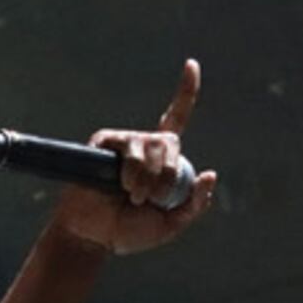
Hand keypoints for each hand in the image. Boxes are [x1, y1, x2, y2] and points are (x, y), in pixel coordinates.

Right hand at [43, 59, 217, 257]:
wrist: (92, 237)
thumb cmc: (127, 232)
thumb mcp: (171, 223)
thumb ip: (195, 203)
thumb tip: (210, 174)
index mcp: (161, 158)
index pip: (176, 117)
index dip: (186, 92)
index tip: (191, 65)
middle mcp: (143, 145)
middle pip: (169, 143)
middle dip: (166, 175)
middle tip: (151, 199)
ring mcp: (124, 143)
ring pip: (151, 148)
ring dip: (147, 178)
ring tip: (133, 197)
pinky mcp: (104, 144)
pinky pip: (129, 149)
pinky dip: (131, 172)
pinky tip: (122, 187)